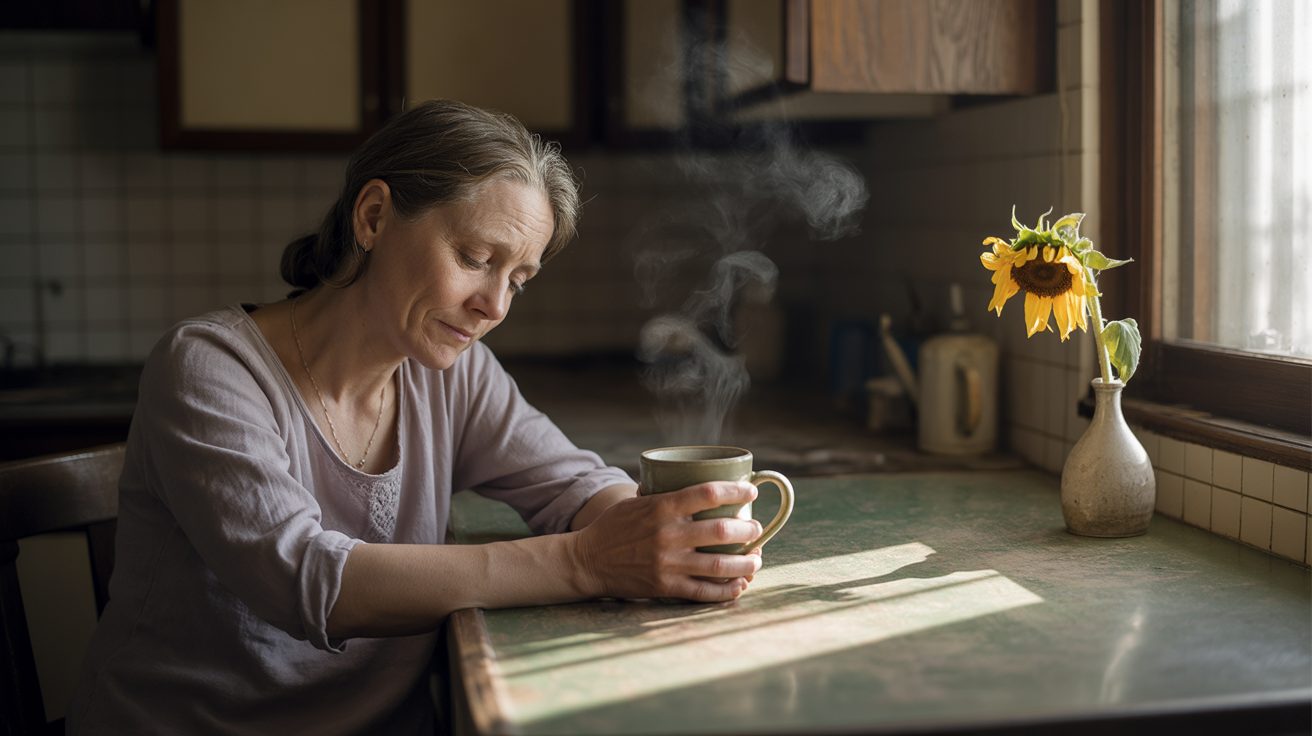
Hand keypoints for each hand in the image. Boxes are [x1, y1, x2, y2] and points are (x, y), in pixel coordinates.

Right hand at [571, 481, 763, 602]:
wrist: (587, 560)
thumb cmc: (614, 527)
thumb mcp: (638, 501)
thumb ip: (666, 495)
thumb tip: (698, 485)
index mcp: (662, 507)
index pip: (708, 493)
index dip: (736, 492)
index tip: (751, 493)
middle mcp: (668, 535)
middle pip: (722, 530)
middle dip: (748, 530)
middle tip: (756, 530)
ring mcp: (668, 563)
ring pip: (720, 565)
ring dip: (746, 562)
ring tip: (756, 559)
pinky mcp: (666, 587)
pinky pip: (704, 591)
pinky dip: (727, 590)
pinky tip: (740, 585)